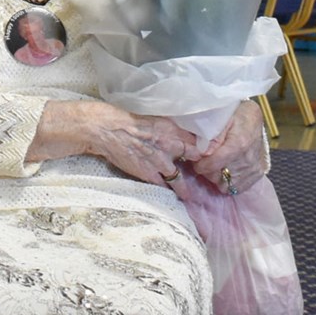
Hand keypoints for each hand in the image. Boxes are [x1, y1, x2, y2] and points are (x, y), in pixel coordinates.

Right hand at [35, 101, 196, 191]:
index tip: (210, 153)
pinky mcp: (149, 174)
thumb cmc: (125, 119)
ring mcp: (160, 162)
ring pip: (181, 179)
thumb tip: (182, 133)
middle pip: (195, 159)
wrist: (105, 129)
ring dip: (186, 187)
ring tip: (191, 195)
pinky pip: (164, 187)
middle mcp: (170, 145)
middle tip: (208, 175)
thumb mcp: (153, 118)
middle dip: (202, 167)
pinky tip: (173, 197)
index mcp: (172, 128)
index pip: (198, 140)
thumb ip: (168, 127)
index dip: (207, 147)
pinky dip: (168, 192)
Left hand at [186, 100, 267, 194]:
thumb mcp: (222, 117)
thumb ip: (212, 135)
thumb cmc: (235, 115)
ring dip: (216, 176)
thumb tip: (204, 152)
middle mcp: (248, 159)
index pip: (214, 164)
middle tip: (205, 160)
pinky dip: (227, 181)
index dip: (202, 164)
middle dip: (207, 170)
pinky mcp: (256, 175)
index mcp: (239, 143)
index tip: (198, 159)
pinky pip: (235, 188)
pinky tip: (226, 168)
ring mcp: (253, 168)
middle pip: (218, 176)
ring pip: (225, 184)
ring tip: (216, 163)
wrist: (253, 119)